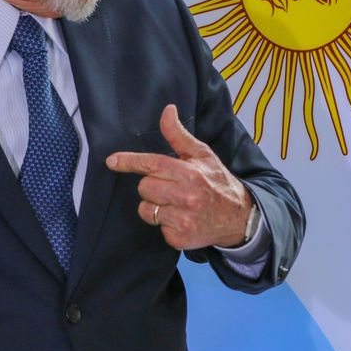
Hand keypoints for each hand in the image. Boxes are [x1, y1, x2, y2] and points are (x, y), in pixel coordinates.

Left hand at [106, 104, 250, 249]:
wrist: (239, 218)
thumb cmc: (217, 182)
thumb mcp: (202, 155)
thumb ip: (179, 135)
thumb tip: (167, 110)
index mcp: (190, 173)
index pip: (152, 164)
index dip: (129, 162)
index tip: (112, 161)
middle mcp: (186, 197)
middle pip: (144, 187)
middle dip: (152, 185)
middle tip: (170, 186)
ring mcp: (183, 220)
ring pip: (146, 208)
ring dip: (155, 205)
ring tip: (175, 203)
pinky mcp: (179, 239)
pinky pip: (156, 227)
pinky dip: (164, 223)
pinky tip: (180, 218)